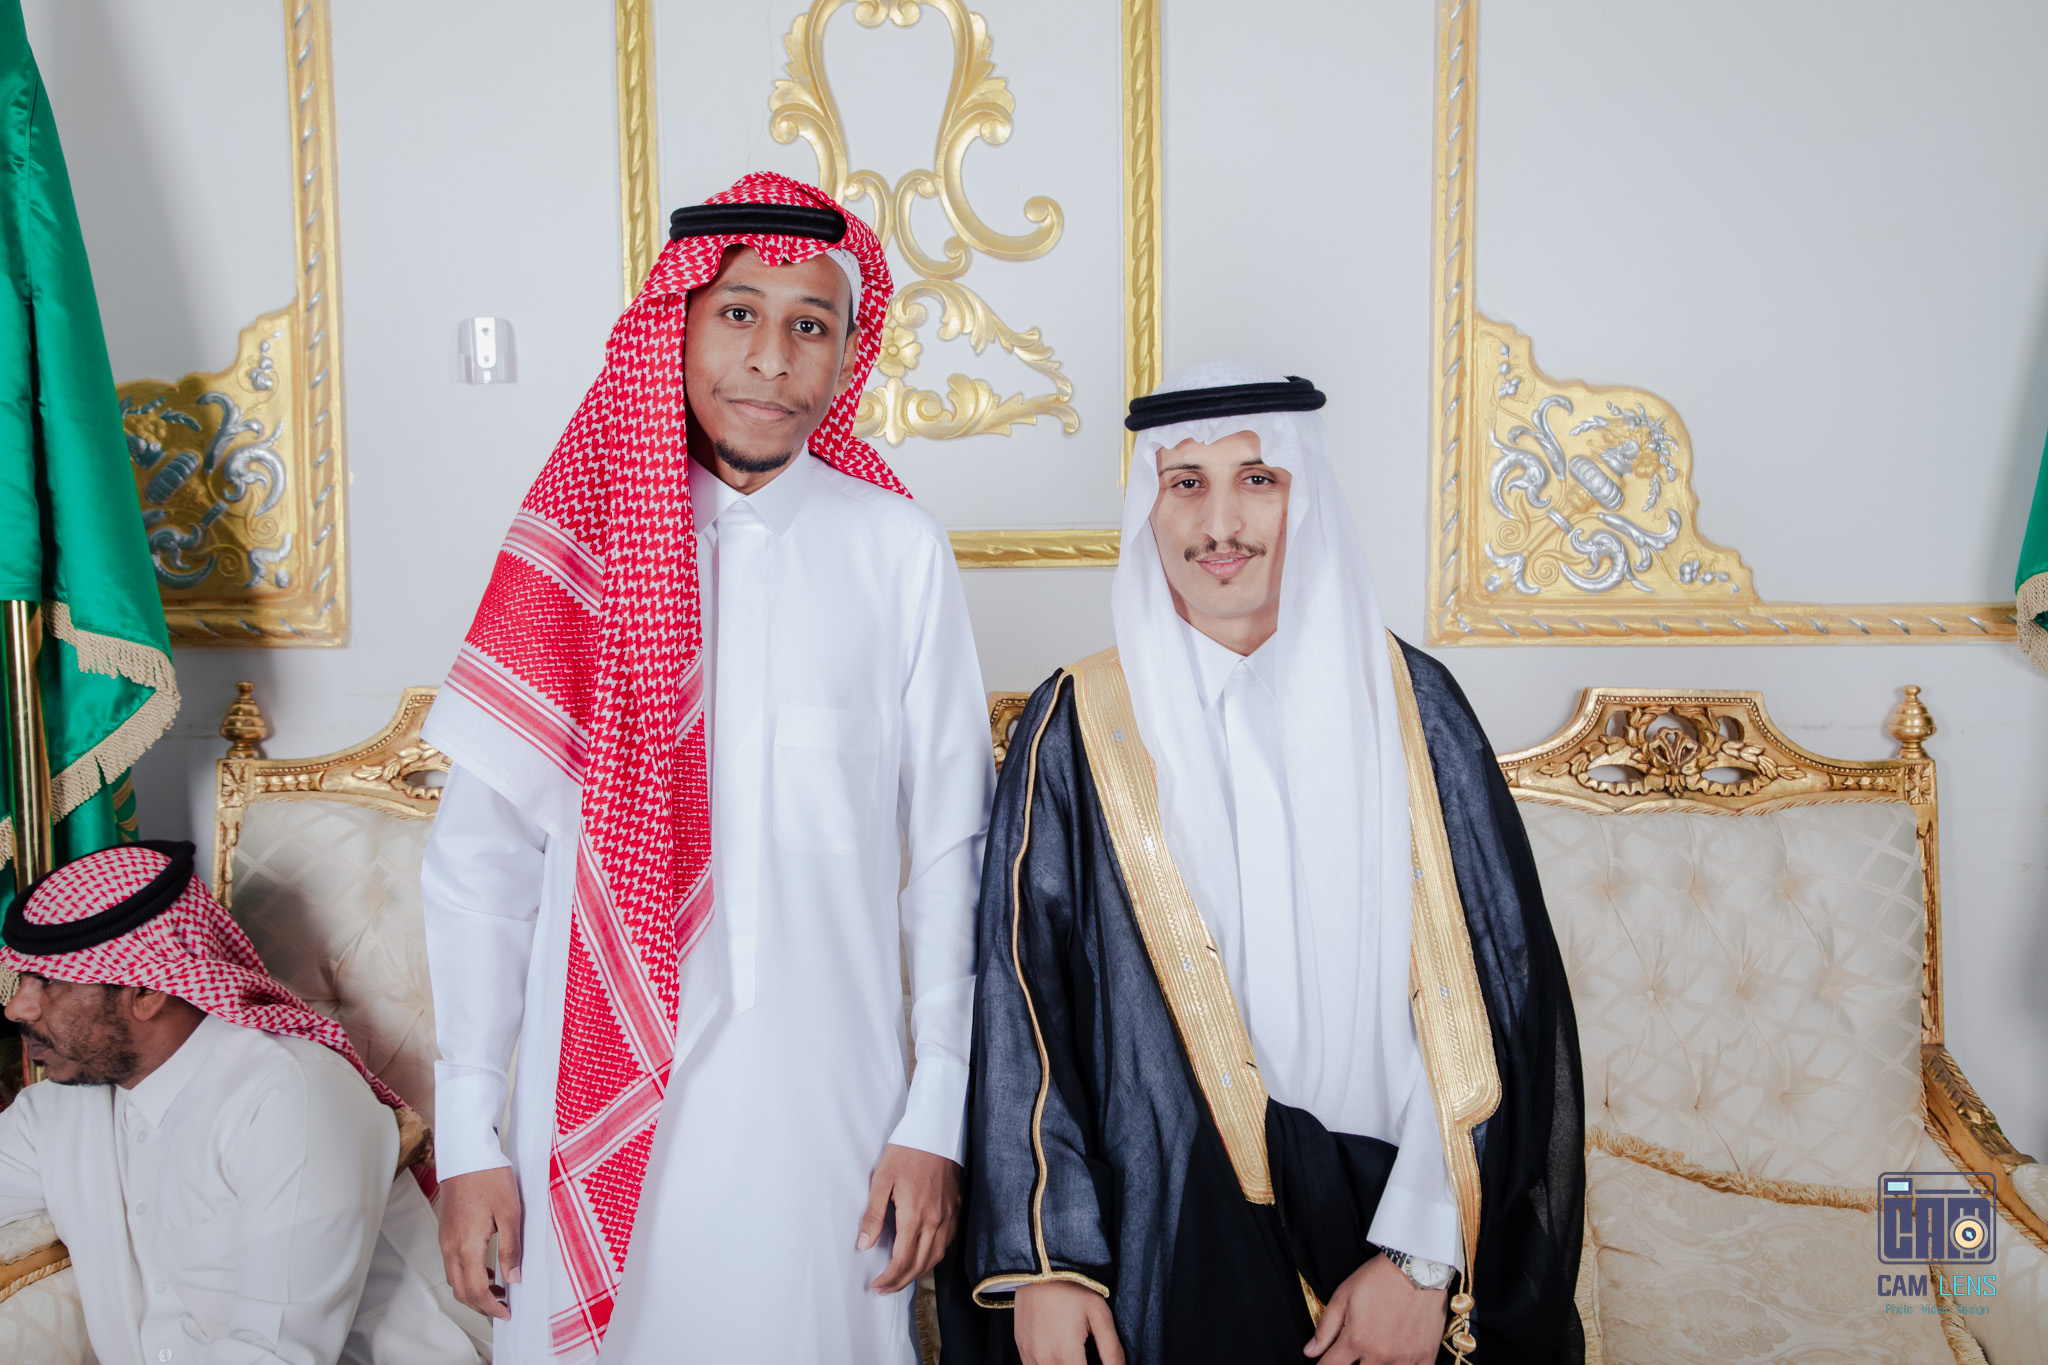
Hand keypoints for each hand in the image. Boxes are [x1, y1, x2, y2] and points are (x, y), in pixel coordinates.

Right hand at [436, 1166, 522, 1319]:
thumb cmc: (490, 1178)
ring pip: (454, 1279)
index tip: (507, 1313)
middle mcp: (450, 1247)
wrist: (466, 1154)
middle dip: (481, 1305)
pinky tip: (487, 1270)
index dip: (491, 1307)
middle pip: (461, 1291)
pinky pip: (452, 1264)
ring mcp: (445, 1240)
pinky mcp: (446, 1232)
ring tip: (498, 1291)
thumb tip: (514, 1278)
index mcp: (467, 1246)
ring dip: (473, 1291)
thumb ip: (511, 1249)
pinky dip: (467, 1276)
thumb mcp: (510, 1213)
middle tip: (503, 1307)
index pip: (475, 1290)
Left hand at [859, 1143, 961, 1293]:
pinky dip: (934, 1255)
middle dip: (901, 1282)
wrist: (935, 1132)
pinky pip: (947, 1242)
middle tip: (885, 1288)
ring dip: (918, 1272)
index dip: (889, 1278)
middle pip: (920, 1264)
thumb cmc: (906, 1152)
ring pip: (936, 1256)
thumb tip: (864, 1244)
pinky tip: (923, 1254)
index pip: (902, 1261)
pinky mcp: (956, 1209)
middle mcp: (936, 1221)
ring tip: (901, 1278)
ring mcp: (949, 1216)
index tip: (877, 1285)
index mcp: (915, 1216)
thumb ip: (873, 1215)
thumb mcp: (882, 1180)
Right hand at [1015, 1280, 1123, 1364]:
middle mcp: (1044, 1360)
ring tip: (1076, 1354)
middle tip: (1088, 1356)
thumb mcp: (1099, 1314)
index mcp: (1066, 1354)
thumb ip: (1111, 1350)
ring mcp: (1029, 1356)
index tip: (1099, 1361)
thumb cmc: (1072, 1288)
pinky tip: (1061, 1353)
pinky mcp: (1022, 1350)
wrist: (1039, 1268)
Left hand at [1303, 1252, 1447, 1364]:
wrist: (1418, 1268)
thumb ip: (1325, 1328)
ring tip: (1375, 1353)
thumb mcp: (1343, 1296)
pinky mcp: (1426, 1357)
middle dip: (1352, 1364)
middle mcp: (1379, 1355)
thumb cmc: (1380, 1279)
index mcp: (1356, 1340)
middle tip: (1354, 1353)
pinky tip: (1397, 1358)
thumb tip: (1310, 1352)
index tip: (1325, 1363)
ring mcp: (1404, 1359)